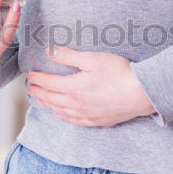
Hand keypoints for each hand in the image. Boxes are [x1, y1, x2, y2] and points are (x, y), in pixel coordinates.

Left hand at [27, 46, 156, 126]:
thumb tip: (49, 52)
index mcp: (73, 88)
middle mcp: (77, 104)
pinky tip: (61, 115)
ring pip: (61, 111)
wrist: (142, 93)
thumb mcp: (92, 59)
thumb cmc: (119, 73)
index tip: (30, 76)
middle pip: (52, 98)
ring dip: (48, 105)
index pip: (49, 83)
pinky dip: (64, 117)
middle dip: (40, 93)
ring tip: (40, 102)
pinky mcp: (98, 120)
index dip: (38, 79)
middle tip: (30, 89)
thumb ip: (68, 56)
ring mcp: (87, 114)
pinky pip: (76, 121)